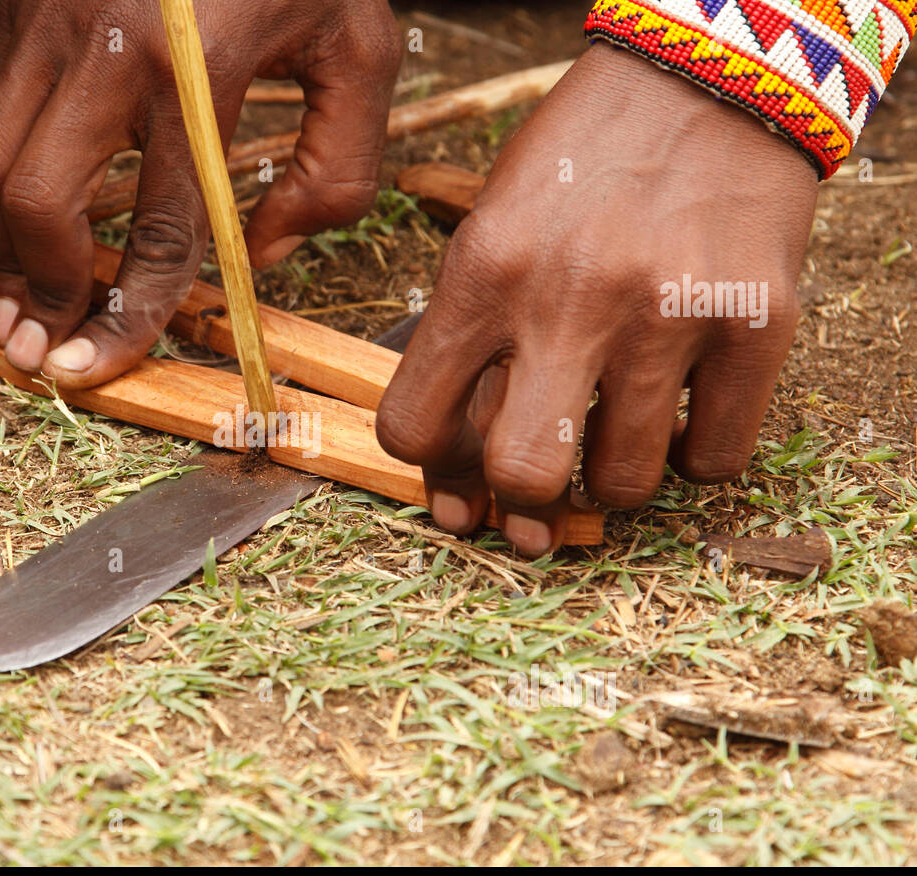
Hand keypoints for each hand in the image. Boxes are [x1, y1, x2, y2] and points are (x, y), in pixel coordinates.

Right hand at [0, 0, 401, 385]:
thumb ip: (336, 171)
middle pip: (40, 201)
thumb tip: (261, 256)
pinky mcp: (15, 4)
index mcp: (200, 67)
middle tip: (45, 344)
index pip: (156, 225)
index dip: (122, 314)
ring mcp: (45, 18)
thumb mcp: (361, 49)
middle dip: (40, 288)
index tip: (92, 371)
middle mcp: (106, 44)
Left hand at [376, 43, 818, 555]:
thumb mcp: (490, 228)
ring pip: (625, 483)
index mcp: (483, 271)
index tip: (462, 463)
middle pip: (522, 474)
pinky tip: (681, 417)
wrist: (707, 79)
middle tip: (541, 486)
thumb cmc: (581, 164)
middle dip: (524, 502)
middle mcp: (568, 297)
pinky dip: (692, 458)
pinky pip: (714, 460)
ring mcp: (668, 313)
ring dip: (613, 479)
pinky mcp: (757, 323)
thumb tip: (462, 488)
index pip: (414, 426)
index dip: (433, 467)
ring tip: (617, 434)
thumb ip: (467, 347)